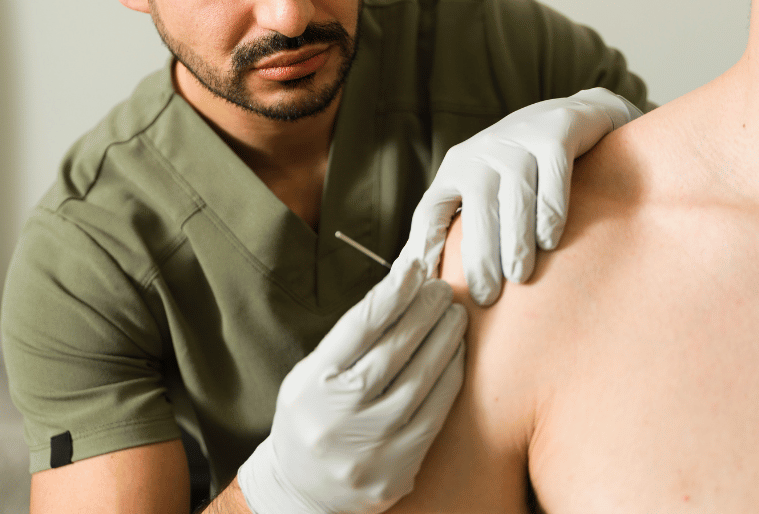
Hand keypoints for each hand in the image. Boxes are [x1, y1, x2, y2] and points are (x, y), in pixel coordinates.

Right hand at [237, 259, 466, 513]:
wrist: (302, 494)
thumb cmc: (311, 419)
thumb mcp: (310, 375)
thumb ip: (348, 342)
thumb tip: (398, 292)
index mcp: (311, 386)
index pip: (359, 327)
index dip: (391, 293)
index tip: (414, 267)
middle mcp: (337, 417)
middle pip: (393, 351)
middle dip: (423, 312)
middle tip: (442, 289)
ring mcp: (369, 447)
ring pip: (420, 382)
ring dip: (444, 341)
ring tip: (455, 316)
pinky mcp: (396, 471)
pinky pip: (434, 417)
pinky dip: (449, 381)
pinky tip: (456, 357)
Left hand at [401, 87, 641, 304]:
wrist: (575, 115)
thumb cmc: (522, 167)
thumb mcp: (483, 187)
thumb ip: (457, 223)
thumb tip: (424, 276)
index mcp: (456, 169)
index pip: (430, 212)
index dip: (424, 249)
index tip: (429, 287)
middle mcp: (482, 151)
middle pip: (476, 206)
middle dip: (479, 254)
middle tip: (486, 295)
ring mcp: (519, 140)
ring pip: (515, 195)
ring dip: (515, 239)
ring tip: (519, 276)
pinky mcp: (555, 134)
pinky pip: (552, 177)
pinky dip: (551, 211)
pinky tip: (550, 241)